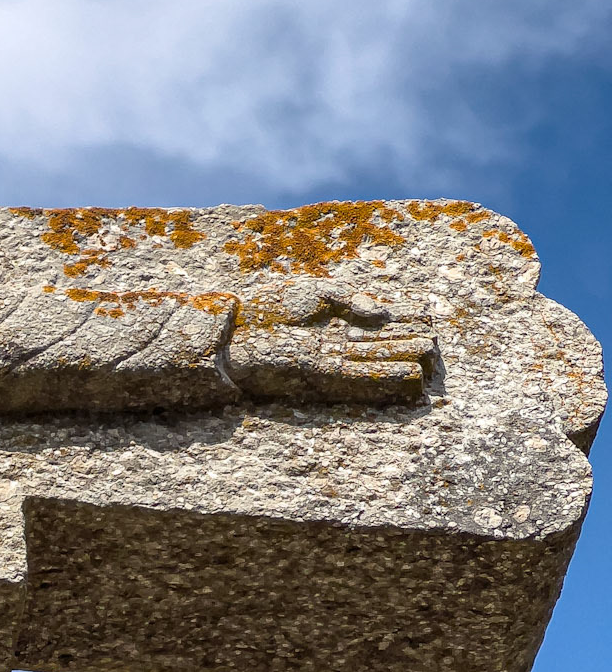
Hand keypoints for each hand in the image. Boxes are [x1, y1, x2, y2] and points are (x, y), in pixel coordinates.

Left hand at [228, 282, 435, 402]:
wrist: (234, 327)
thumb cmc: (270, 305)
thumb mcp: (317, 291)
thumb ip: (351, 297)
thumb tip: (381, 312)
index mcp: (342, 320)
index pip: (386, 323)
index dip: (409, 322)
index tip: (432, 322)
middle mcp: (341, 343)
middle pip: (386, 346)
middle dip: (412, 348)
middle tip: (438, 350)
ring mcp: (332, 359)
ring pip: (378, 364)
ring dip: (404, 366)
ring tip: (431, 368)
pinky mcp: (319, 374)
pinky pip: (359, 379)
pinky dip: (384, 379)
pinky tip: (408, 380)